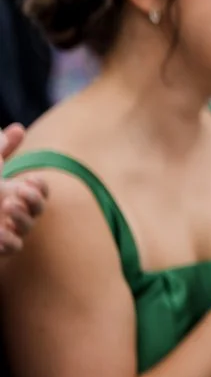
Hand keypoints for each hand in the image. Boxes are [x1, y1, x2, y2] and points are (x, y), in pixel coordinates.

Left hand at [0, 124, 45, 254]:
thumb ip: (1, 149)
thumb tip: (17, 128)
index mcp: (16, 194)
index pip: (40, 191)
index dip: (40, 186)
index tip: (28, 179)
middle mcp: (15, 213)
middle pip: (38, 208)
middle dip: (34, 199)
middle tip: (21, 189)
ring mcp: (8, 231)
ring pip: (27, 227)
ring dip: (22, 216)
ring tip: (9, 205)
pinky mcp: (0, 248)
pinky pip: (13, 248)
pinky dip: (10, 242)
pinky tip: (0, 233)